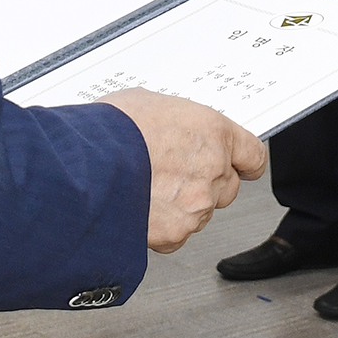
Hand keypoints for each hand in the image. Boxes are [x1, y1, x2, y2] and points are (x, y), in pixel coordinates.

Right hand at [101, 89, 266, 252]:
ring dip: (180, 206)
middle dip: (204, 184)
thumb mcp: (148, 103)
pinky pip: (175, 235)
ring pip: (199, 213)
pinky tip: (139, 208)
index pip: (252, 155)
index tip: (242, 165)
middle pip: (226, 187)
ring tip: (145, 188)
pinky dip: (161, 227)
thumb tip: (171, 126)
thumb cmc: (111, 130)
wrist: (85, 166)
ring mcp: (197, 205)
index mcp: (214, 133)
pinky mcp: (175, 233)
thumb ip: (175, 121)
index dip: (244, 161)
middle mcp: (213, 170)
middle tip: (172, 175)